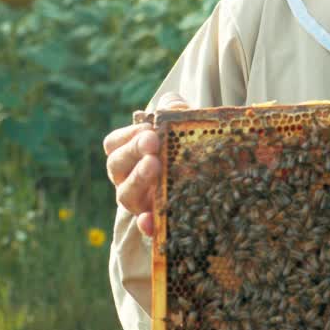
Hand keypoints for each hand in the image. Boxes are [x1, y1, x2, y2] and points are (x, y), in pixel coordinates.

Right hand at [103, 92, 188, 236]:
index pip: (114, 144)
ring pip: (126, 194)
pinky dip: (145, 224)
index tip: (149, 127)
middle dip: (133, 151)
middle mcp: (128, 178)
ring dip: (137, 179)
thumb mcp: (184, 127)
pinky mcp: (156, 220)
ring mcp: (140, 201)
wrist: (215, 181)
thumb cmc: (189, 147)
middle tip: (152, 141)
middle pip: (116, 166)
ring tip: (155, 165)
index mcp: (130, 154)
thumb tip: (172, 104)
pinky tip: (150, 220)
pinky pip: (145, 226)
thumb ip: (177, 110)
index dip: (127, 135)